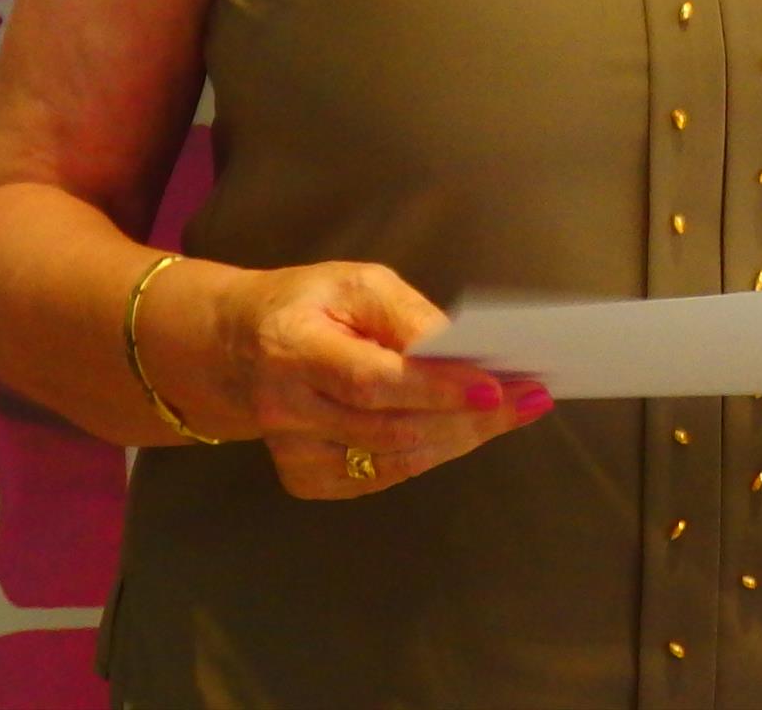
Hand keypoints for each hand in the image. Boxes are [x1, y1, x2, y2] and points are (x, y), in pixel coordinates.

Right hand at [171, 257, 550, 500]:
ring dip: (458, 438)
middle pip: (391, 427)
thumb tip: (460, 348)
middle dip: (468, 417)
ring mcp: (293, 451)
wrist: (234, 348)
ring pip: (392, 458)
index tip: (494, 386)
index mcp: (294, 348)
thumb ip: (406, 315)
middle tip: (527, 400)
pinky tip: (458, 431)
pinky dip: (427, 455)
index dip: (436, 389)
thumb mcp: (354, 283)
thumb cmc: (305, 305)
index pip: (373, 379)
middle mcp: (287, 408)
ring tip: (509, 413)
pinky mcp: (304, 478)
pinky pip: (379, 477)